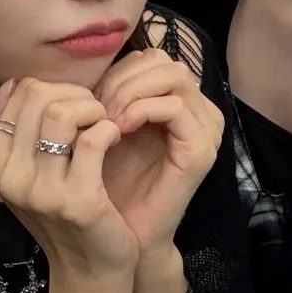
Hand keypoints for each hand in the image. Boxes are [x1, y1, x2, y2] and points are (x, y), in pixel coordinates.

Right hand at [0, 77, 138, 284]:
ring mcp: (39, 190)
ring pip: (62, 113)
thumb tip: (15, 83)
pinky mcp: (76, 200)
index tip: (74, 108)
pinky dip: (109, 129)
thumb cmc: (64, 211)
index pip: (18, 92)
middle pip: (38, 96)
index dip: (54, 89)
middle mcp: (8, 176)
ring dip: (93, 109)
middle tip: (94, 113)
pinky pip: (93, 139)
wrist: (89, 269)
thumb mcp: (29, 171)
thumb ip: (17, 129)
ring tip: (104, 124)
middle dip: (75, 95)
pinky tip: (114, 139)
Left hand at [95, 48, 223, 258]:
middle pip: (163, 61)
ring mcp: (206, 129)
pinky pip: (175, 107)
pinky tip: (118, 129)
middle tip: (96, 109)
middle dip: (122, 79)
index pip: (150, 59)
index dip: (116, 72)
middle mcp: (200, 111)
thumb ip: (107, 95)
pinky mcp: (203, 149)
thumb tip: (85, 67)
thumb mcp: (105, 129)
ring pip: (172, 76)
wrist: (124, 234)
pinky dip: (141, 110)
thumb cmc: (110, 184)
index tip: (90, 101)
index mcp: (179, 103)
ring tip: (105, 119)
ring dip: (130, 92)